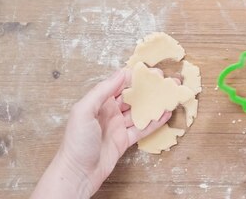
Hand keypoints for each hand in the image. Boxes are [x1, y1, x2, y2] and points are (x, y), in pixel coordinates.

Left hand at [32, 70, 170, 198]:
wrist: (78, 173)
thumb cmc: (76, 142)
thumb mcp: (84, 111)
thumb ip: (101, 91)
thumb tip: (120, 74)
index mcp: (98, 102)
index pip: (118, 84)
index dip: (134, 77)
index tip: (150, 72)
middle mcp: (109, 112)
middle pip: (131, 97)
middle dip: (147, 89)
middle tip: (164, 82)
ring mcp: (117, 126)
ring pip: (139, 112)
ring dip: (153, 104)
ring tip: (169, 96)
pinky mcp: (124, 141)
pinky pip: (142, 129)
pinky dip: (154, 122)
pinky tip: (165, 115)